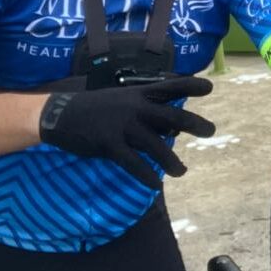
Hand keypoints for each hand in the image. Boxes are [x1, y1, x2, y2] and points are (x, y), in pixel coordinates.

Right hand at [39, 76, 214, 189]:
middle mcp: (135, 107)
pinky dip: (146, 174)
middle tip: (211, 130)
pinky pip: (133, 162)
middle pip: (171, 115)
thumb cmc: (96, 108)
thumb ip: (146, 111)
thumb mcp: (123, 100)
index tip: (209, 88)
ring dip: (171, 160)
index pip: (169, 86)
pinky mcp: (109, 144)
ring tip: (182, 171)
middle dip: (193, 123)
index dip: (190, 86)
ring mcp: (122, 125)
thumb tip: (173, 128)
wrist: (59, 114)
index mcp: (138, 93)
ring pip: (155, 144)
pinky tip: (156, 184)